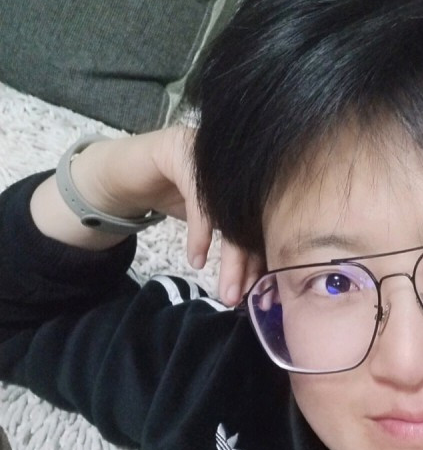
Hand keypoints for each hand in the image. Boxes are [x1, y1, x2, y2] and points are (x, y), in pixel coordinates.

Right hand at [30, 127, 261, 305]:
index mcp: (250, 176)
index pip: (266, 222)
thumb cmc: (177, 196)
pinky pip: (200, 201)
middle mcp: (236, 163)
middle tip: (244, 297)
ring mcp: (210, 155)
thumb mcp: (212, 221)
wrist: (129, 172)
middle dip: (249, 263)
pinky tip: (197, 260)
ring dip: (231, 258)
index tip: (262, 291)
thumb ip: (235, 239)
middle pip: (251, 219)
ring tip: (228, 290)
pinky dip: (200, 234)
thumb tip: (257, 279)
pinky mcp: (182, 153)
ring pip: (228, 214)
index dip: (265, 258)